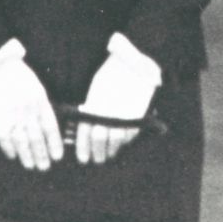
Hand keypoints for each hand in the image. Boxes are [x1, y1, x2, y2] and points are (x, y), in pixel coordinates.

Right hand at [0, 54, 61, 170]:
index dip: (54, 143)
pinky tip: (12, 156)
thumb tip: (48, 128)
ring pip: (21, 139)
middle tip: (44, 167)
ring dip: (26, 155)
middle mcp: (27, 108)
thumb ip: (41, 107)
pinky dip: (8, 147)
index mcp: (40, 100)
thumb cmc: (17, 76)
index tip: (57, 156)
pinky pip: (3, 136)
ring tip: (31, 165)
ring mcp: (12, 113)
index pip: (50, 126)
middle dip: (41, 154)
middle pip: (36, 137)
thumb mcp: (35, 87)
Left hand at [75, 39, 159, 164]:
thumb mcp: (99, 83)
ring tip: (108, 156)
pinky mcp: (140, 114)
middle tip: (95, 160)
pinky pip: (132, 132)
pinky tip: (122, 145)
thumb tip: (82, 121)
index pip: (86, 131)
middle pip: (100, 138)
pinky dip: (126, 142)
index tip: (82, 158)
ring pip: (117, 139)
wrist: (139, 60)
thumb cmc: (115, 68)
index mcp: (96, 103)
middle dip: (97, 152)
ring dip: (112, 150)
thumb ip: (92, 103)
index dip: (83, 146)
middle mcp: (110, 111)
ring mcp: (126, 113)